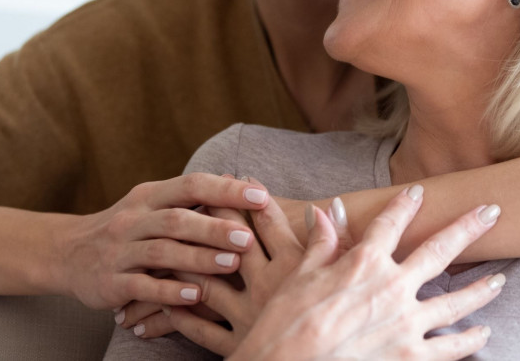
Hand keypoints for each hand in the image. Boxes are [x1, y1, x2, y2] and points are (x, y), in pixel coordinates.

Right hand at [55, 172, 268, 310]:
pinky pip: (141, 286)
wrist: (66, 252)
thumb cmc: (127, 228)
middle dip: (215, 228)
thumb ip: (189, 199)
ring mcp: (119, 251)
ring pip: (162, 253)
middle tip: (249, 237)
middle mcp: (133, 219)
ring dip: (199, 259)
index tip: (261, 196)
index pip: (191, 184)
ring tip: (232, 265)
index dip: (226, 190)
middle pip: (178, 219)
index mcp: (150, 196)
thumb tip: (240, 183)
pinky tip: (194, 296)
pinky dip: (169, 292)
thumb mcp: (152, 206)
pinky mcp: (109, 282)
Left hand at [133, 183, 350, 344]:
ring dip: (186, 264)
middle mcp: (267, 286)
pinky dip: (183, 318)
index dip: (252, 196)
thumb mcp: (350, 273)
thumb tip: (332, 205)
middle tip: (196, 197)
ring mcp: (249, 316)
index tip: (237, 176)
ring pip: (207, 283)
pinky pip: (202, 331)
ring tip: (169, 247)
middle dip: (213, 216)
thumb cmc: (347, 317)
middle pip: (230, 243)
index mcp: (296, 266)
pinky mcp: (239, 347)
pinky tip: (168, 307)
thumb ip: (339, 239)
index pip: (268, 222)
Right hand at [170, 185, 505, 359]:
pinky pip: (450, 348)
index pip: (390, 223)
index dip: (405, 205)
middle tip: (492, 210)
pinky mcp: (411, 358)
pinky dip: (470, 341)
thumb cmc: (285, 325)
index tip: (418, 191)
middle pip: (440, 250)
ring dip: (481, 289)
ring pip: (456, 301)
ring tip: (500, 280)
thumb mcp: (298, 277)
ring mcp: (406, 324)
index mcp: (363, 263)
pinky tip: (482, 334)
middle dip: (469, 227)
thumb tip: (326, 210)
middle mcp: (392, 287)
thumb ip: (322, 243)